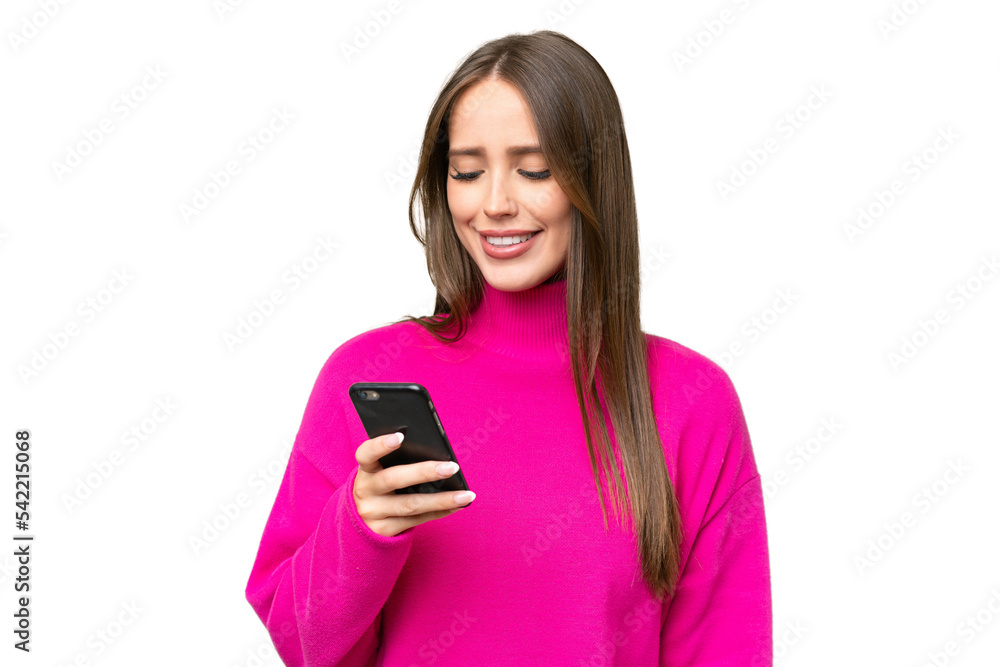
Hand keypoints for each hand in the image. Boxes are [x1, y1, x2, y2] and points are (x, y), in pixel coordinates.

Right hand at [353, 432, 474, 536]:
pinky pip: (417, 520)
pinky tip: (457, 505)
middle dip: (425, 472)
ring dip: (442, 499)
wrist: (361, 521)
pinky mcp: (385, 530)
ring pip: (411, 505)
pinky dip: (440, 512)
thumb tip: (439, 455)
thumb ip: (398, 462)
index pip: (366, 454)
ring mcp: (373, 512)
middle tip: (452, 467)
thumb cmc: (381, 486)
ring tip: (466, 495)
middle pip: (394, 478)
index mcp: (365, 470)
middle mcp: (365, 491)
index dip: (381, 445)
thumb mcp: (380, 472)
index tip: (400, 436)